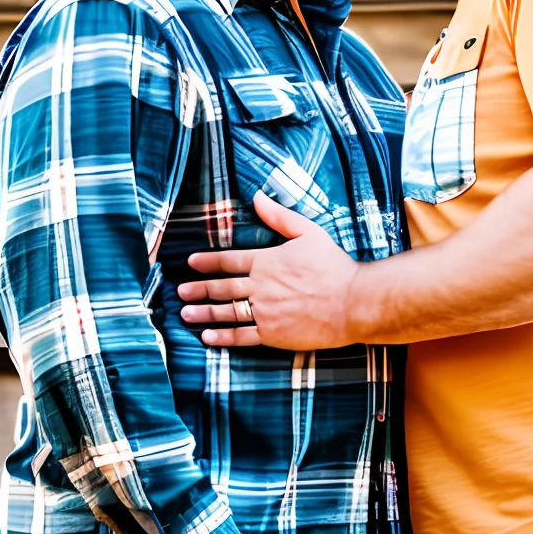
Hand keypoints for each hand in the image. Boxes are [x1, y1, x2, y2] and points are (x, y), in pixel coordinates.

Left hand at [179, 190, 358, 350]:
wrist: (352, 301)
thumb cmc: (333, 265)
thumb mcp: (308, 232)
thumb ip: (279, 216)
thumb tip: (257, 196)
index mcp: (266, 261)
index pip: (228, 260)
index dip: (207, 262)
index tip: (190, 263)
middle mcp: (260, 286)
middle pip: (221, 287)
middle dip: (197, 289)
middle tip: (180, 292)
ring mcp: (264, 312)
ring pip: (226, 312)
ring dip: (203, 313)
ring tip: (185, 314)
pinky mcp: (273, 334)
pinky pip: (241, 336)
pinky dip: (222, 337)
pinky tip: (208, 336)